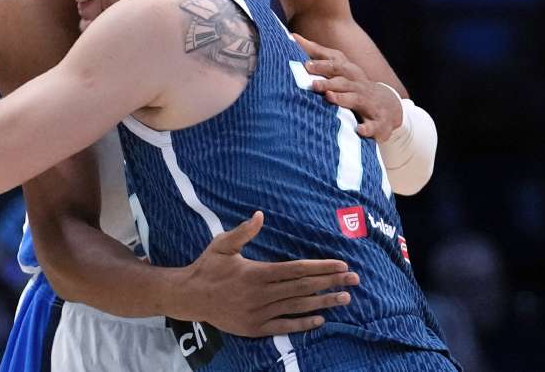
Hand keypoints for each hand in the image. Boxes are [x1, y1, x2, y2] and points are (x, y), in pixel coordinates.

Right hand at [178, 211, 358, 337]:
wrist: (190, 297)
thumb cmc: (208, 267)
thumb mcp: (222, 244)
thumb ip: (242, 231)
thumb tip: (260, 215)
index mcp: (256, 272)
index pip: (296, 269)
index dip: (321, 267)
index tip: (341, 265)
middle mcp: (261, 294)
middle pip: (303, 288)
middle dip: (330, 283)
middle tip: (354, 279)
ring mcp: (259, 313)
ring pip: (298, 307)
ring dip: (323, 303)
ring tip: (345, 299)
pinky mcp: (255, 328)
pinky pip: (284, 326)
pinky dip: (303, 324)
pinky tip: (320, 320)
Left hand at [294, 33, 402, 139]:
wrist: (388, 105)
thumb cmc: (354, 84)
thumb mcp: (340, 68)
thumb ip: (318, 53)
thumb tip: (293, 37)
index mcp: (350, 73)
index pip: (336, 65)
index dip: (322, 65)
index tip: (306, 65)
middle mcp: (359, 86)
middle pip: (343, 81)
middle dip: (328, 82)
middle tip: (313, 84)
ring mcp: (369, 103)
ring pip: (355, 99)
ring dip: (342, 99)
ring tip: (330, 98)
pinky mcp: (378, 122)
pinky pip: (373, 125)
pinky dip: (367, 127)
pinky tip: (358, 130)